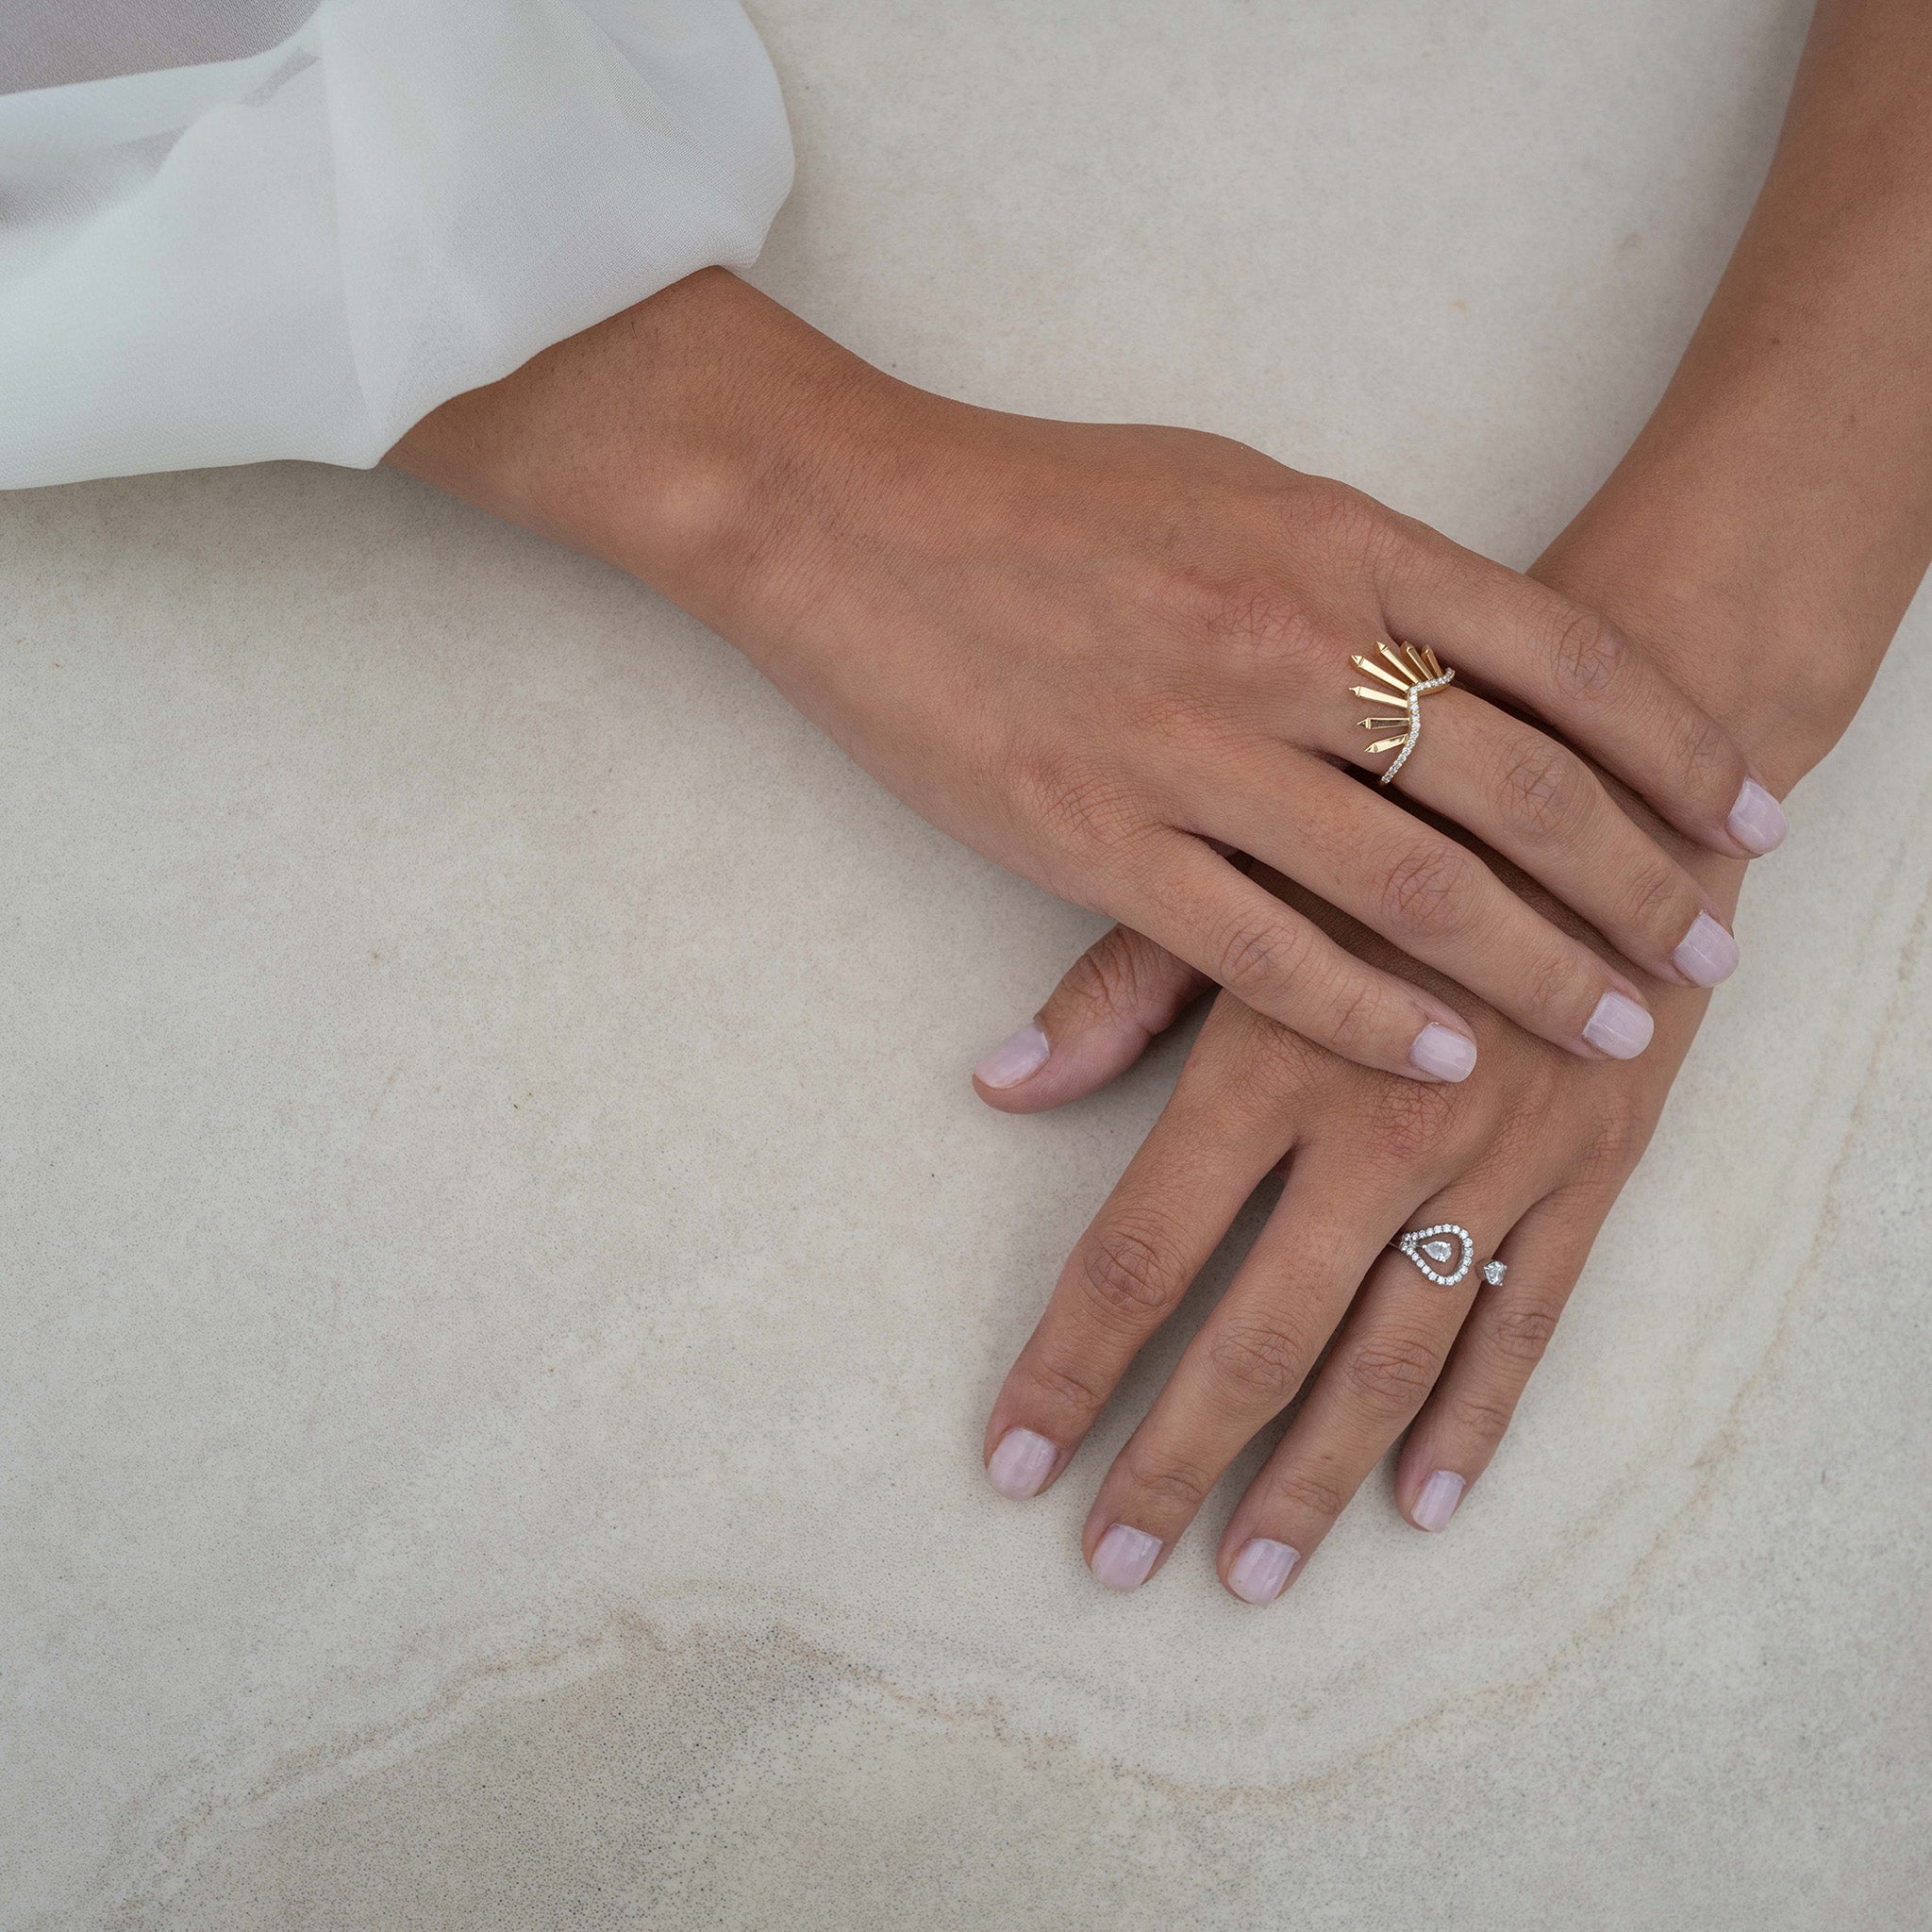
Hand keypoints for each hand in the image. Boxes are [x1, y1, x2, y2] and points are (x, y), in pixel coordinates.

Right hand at [391, 272, 1777, 1084]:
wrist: (850, 520)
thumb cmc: (1039, 496)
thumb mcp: (1231, 484)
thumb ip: (1355, 561)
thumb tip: (1455, 635)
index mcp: (1334, 543)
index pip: (1560, 652)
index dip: (1672, 743)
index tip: (1747, 812)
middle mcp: (1287, 647)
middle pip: (1517, 786)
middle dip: (1638, 879)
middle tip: (1708, 950)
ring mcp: (1194, 752)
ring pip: (1414, 886)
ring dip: (1536, 967)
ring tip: (1618, 1028)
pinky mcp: (1098, 842)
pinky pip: (1266, 951)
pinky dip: (1369, 1015)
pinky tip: (1442, 1060)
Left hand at [975, 863, 1715, 1597]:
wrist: (1615, 771)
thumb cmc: (1401, 814)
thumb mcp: (1251, 868)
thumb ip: (1122, 988)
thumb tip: (994, 1083)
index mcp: (1270, 1062)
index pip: (1140, 1257)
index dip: (1067, 1369)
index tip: (1012, 1459)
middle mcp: (1378, 1133)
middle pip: (1255, 1343)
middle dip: (1172, 1464)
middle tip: (1110, 1566)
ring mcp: (1494, 1165)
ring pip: (1386, 1363)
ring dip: (1311, 1483)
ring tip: (1244, 1576)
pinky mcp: (1589, 1177)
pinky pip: (1526, 1328)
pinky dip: (1474, 1426)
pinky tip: (1420, 1506)